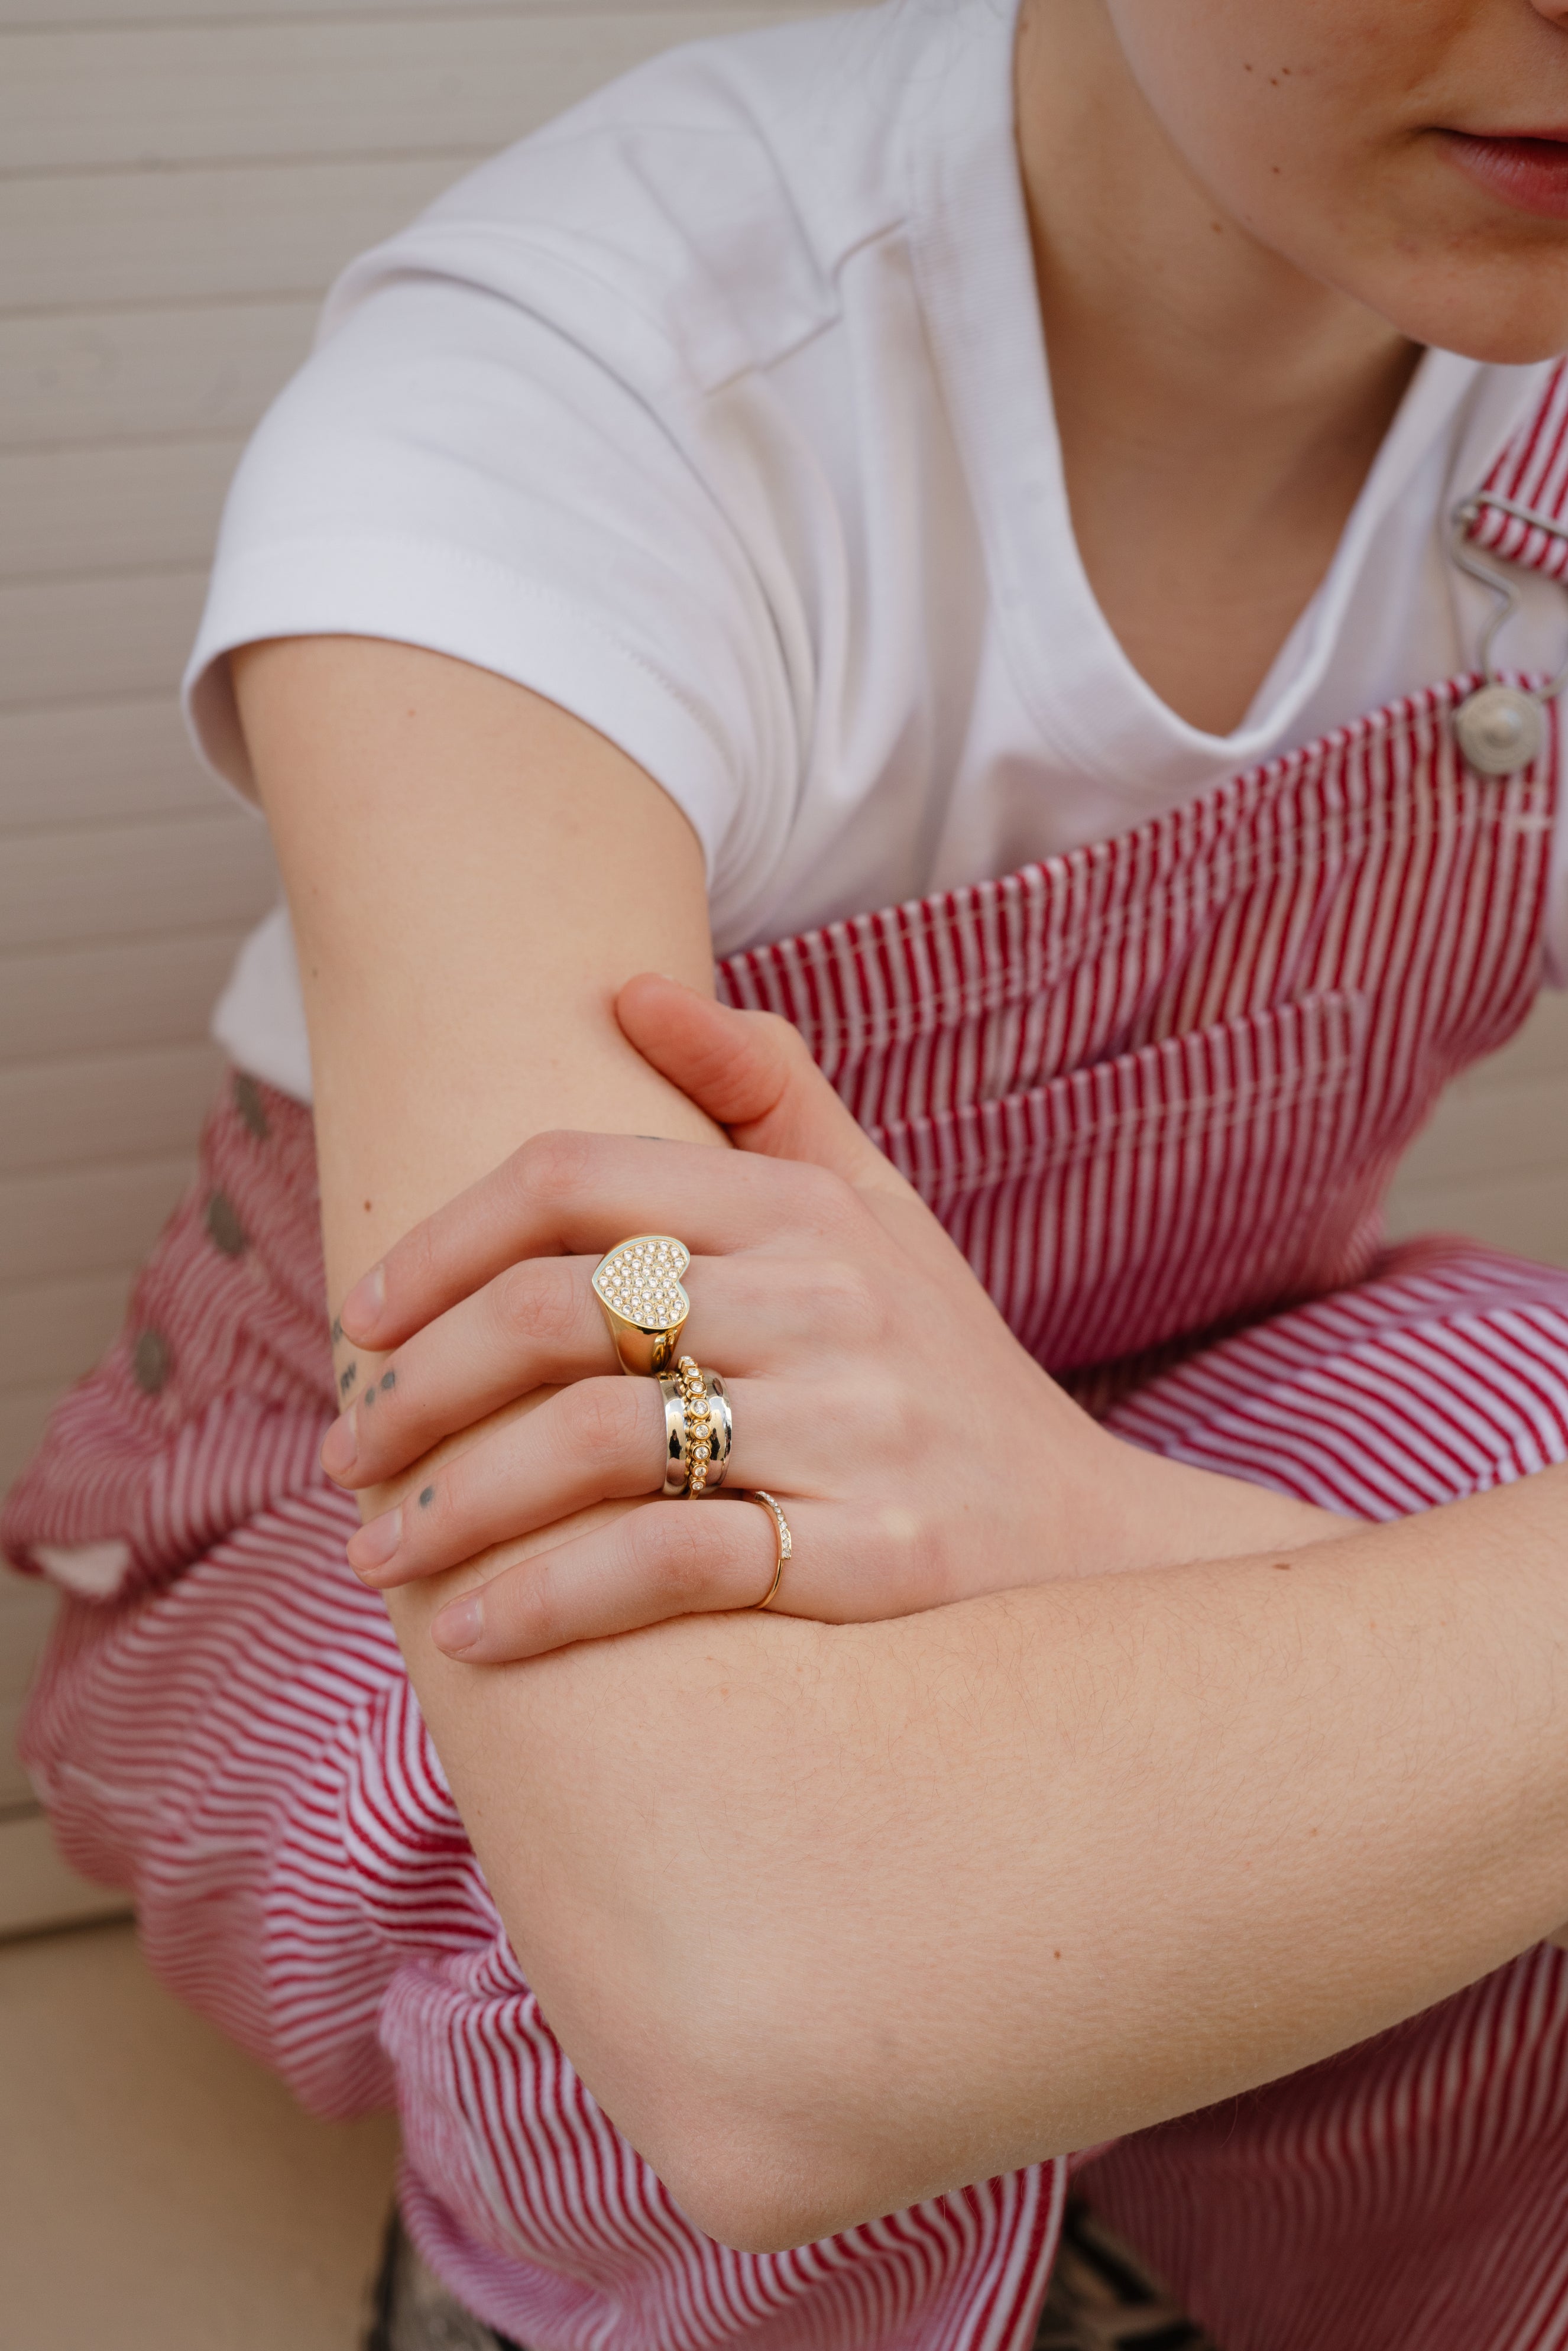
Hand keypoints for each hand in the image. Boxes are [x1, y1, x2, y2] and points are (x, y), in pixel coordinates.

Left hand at [326, 978, 1342, 1659]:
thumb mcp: (877, 1209)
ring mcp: (852, 1428)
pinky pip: (672, 1563)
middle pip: (559, 1312)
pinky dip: (551, 1598)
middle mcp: (825, 1301)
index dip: (443, 1242)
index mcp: (805, 1209)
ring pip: (597, 1440)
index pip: (576, 1176)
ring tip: (379, 1556)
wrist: (1092, 1539)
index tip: (367, 1317)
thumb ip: (766, 1090)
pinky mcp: (871, 1553)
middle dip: (420, 1387)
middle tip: (347, 1453)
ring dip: (456, 1503)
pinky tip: (474, 1631)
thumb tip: (633, 985)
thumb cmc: (943, 1370)